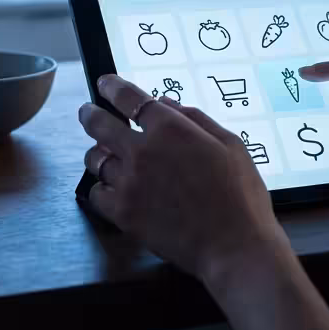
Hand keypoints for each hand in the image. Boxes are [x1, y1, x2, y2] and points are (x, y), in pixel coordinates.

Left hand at [78, 74, 287, 283]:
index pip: (129, 98)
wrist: (235, 245)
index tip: (105, 84)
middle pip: (99, 124)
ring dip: (99, 154)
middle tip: (88, 112)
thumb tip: (166, 103)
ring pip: (95, 160)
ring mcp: (129, 183)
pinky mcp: (123, 214)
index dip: (112, 87)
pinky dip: (102, 188)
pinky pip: (97, 193)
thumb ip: (195, 118)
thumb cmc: (240, 195)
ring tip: (105, 155)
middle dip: (90, 114)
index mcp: (171, 129)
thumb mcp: (230, 145)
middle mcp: (142, 151)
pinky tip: (113, 188)